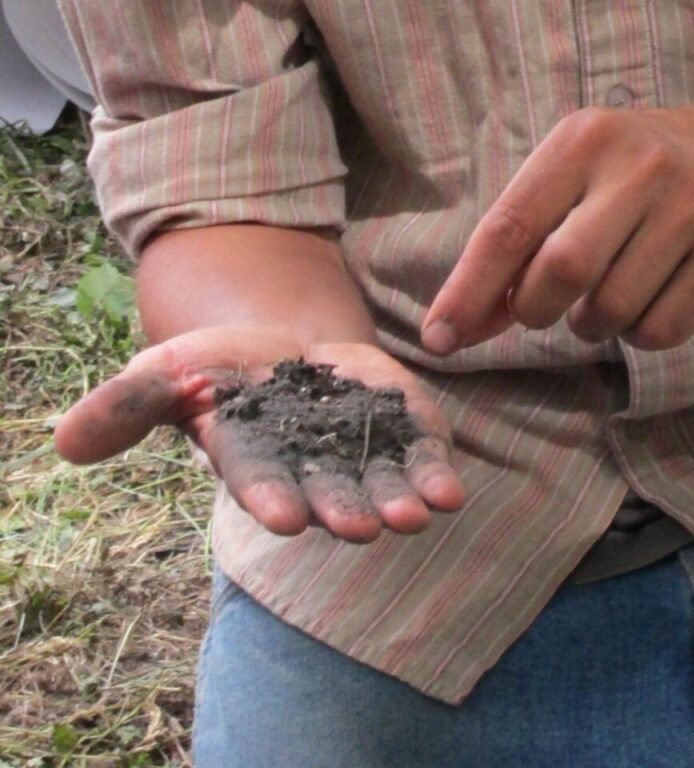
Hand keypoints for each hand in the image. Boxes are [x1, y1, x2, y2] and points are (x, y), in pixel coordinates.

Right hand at [53, 327, 465, 543]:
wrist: (276, 343)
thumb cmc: (213, 367)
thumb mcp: (164, 373)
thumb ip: (125, 407)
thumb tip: (63, 441)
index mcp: (249, 460)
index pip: (258, 482)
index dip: (270, 498)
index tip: (283, 518)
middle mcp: (305, 468)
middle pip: (325, 494)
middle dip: (342, 511)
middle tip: (361, 529)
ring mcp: (354, 450)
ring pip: (377, 483)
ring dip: (397, 502)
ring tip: (416, 518)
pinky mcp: (395, 425)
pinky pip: (417, 451)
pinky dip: (433, 471)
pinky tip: (451, 491)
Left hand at [423, 101, 693, 355]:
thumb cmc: (630, 172)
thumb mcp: (573, 173)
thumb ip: (516, 240)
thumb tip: (454, 328)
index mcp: (585, 138)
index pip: (511, 224)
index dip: (468, 289)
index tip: (438, 338)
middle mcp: (641, 165)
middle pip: (563, 270)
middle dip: (535, 310)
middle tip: (541, 307)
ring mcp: (692, 206)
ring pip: (611, 311)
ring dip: (589, 324)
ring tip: (605, 290)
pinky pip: (660, 332)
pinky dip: (638, 334)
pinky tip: (648, 296)